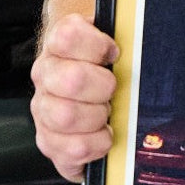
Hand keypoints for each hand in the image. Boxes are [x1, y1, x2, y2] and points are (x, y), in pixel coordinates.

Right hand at [30, 14, 118, 182]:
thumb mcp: (112, 40)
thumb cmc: (104, 64)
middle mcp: (45, 76)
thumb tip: (141, 43)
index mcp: (58, 45)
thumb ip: (124, 34)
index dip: (98, 46)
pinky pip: (70, 150)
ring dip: (97, 116)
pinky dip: (95, 145)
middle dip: (103, 87)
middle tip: (113, 89)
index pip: (68, 36)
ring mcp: (43, 110)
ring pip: (66, 116)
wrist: (86, 84)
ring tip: (107, 113)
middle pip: (71, 80)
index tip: (114, 53)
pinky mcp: (49, 142)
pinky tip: (102, 134)